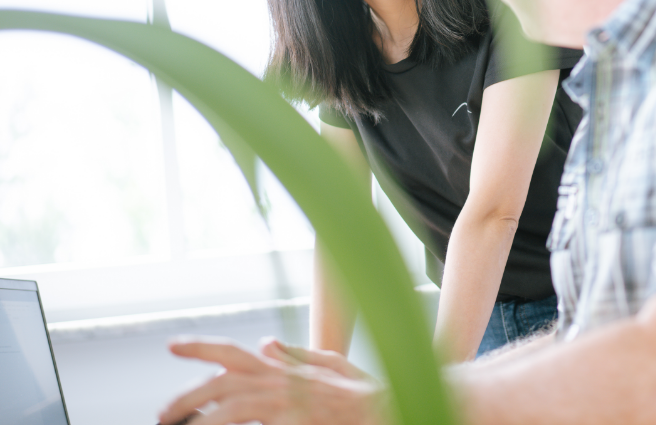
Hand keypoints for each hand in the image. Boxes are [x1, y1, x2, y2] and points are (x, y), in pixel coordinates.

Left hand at [158, 338, 386, 424]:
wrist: (388, 410)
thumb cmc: (363, 393)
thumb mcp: (330, 363)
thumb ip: (295, 354)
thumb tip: (266, 342)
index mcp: (283, 367)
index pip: (234, 352)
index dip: (201, 347)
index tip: (173, 346)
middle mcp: (280, 381)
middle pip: (223, 382)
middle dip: (187, 396)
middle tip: (163, 413)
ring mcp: (287, 403)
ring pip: (232, 406)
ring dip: (203, 417)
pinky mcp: (296, 421)